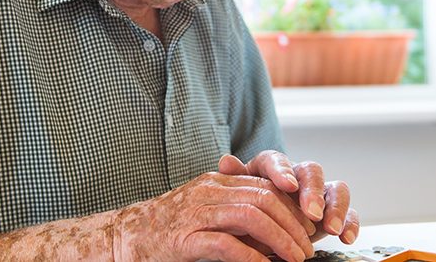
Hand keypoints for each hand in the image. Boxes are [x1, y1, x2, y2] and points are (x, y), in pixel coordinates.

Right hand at [112, 172, 315, 261]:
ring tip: (295, 259)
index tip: (309, 228)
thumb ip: (235, 209)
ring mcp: (196, 212)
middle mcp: (209, 190)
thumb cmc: (170, 225)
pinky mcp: (185, 238)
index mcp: (216, 181)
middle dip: (292, 224)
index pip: (264, 186)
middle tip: (308, 248)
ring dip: (280, 240)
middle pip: (263, 199)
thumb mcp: (206, 208)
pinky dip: (251, 256)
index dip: (292, 207)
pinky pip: (225, 244)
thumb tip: (275, 228)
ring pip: (250, 217)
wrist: (126, 235)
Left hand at [218, 152, 359, 244]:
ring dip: (335, 207)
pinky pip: (348, 212)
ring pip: (335, 188)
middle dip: (312, 191)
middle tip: (311, 211)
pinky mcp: (330, 213)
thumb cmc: (245, 212)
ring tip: (330, 228)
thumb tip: (226, 161)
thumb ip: (234, 180)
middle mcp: (296, 177)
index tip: (287, 185)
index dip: (283, 171)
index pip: (277, 160)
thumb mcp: (236, 198)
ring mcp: (316, 194)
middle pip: (310, 171)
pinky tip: (345, 237)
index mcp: (269, 168)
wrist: (254, 234)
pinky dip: (349, 223)